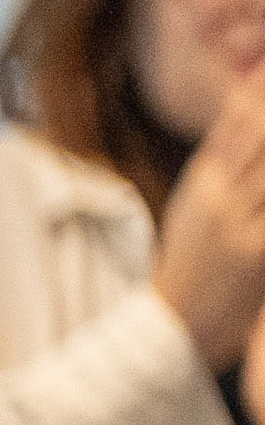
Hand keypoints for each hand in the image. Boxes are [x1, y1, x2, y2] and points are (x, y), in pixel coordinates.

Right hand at [161, 80, 264, 372]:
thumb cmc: (190, 275)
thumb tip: (243, 139)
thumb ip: (224, 176)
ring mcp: (239, 226)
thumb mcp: (195, 217)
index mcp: (200, 186)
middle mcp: (218, 199)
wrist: (169, 334)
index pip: (235, 124)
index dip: (255, 90)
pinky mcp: (257, 255)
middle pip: (259, 136)